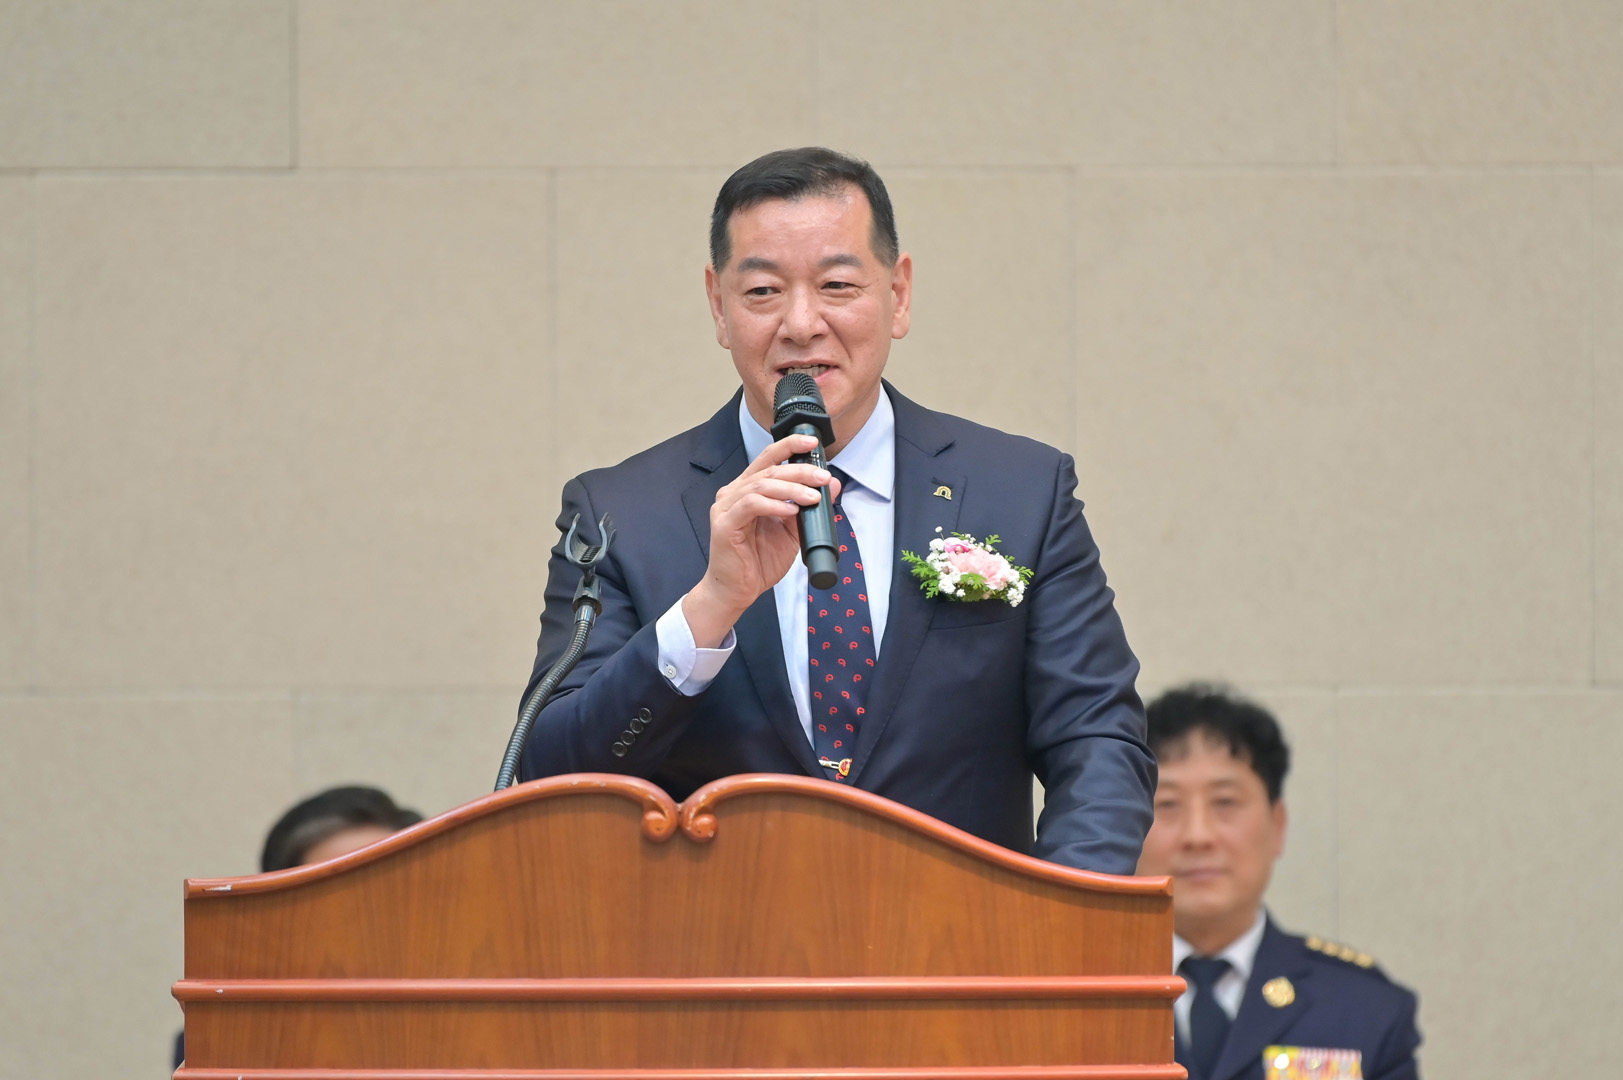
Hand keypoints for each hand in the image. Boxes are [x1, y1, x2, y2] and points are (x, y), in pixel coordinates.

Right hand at [683, 433, 839, 647]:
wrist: (738, 591)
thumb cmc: (758, 561)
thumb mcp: (792, 531)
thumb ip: (809, 506)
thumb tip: (831, 484)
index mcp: (747, 490)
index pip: (768, 458)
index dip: (789, 445)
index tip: (812, 442)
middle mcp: (734, 493)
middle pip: (768, 470)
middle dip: (799, 470)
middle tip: (822, 477)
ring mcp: (727, 507)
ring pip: (760, 485)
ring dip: (790, 488)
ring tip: (811, 497)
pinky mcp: (725, 524)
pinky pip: (750, 505)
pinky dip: (773, 505)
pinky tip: (790, 511)